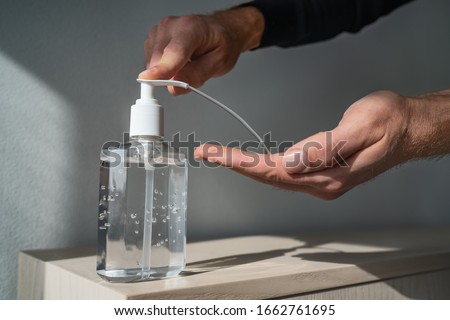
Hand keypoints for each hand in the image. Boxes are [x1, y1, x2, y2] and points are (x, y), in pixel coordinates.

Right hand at [139, 6, 263, 94]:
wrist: (218, 30)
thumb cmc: (220, 43)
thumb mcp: (219, 62)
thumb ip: (197, 75)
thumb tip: (174, 86)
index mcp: (191, 28)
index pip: (174, 52)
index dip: (162, 68)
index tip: (149, 79)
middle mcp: (171, 26)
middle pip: (158, 61)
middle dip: (170, 76)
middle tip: (192, 73)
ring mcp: (158, 31)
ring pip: (152, 64)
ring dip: (167, 72)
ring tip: (187, 63)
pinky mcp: (152, 38)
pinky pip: (151, 63)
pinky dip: (163, 68)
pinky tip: (178, 61)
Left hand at [194, 90, 442, 199]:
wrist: (409, 128)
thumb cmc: (390, 123)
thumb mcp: (361, 127)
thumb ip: (325, 148)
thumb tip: (290, 163)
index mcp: (328, 175)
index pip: (275, 171)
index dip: (242, 163)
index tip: (216, 154)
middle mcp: (322, 183)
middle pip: (270, 177)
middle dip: (235, 165)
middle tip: (207, 152)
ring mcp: (323, 181)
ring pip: (276, 177)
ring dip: (246, 167)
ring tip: (220, 155)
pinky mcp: (324, 173)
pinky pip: (286, 173)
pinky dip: (263, 167)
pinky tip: (252, 162)